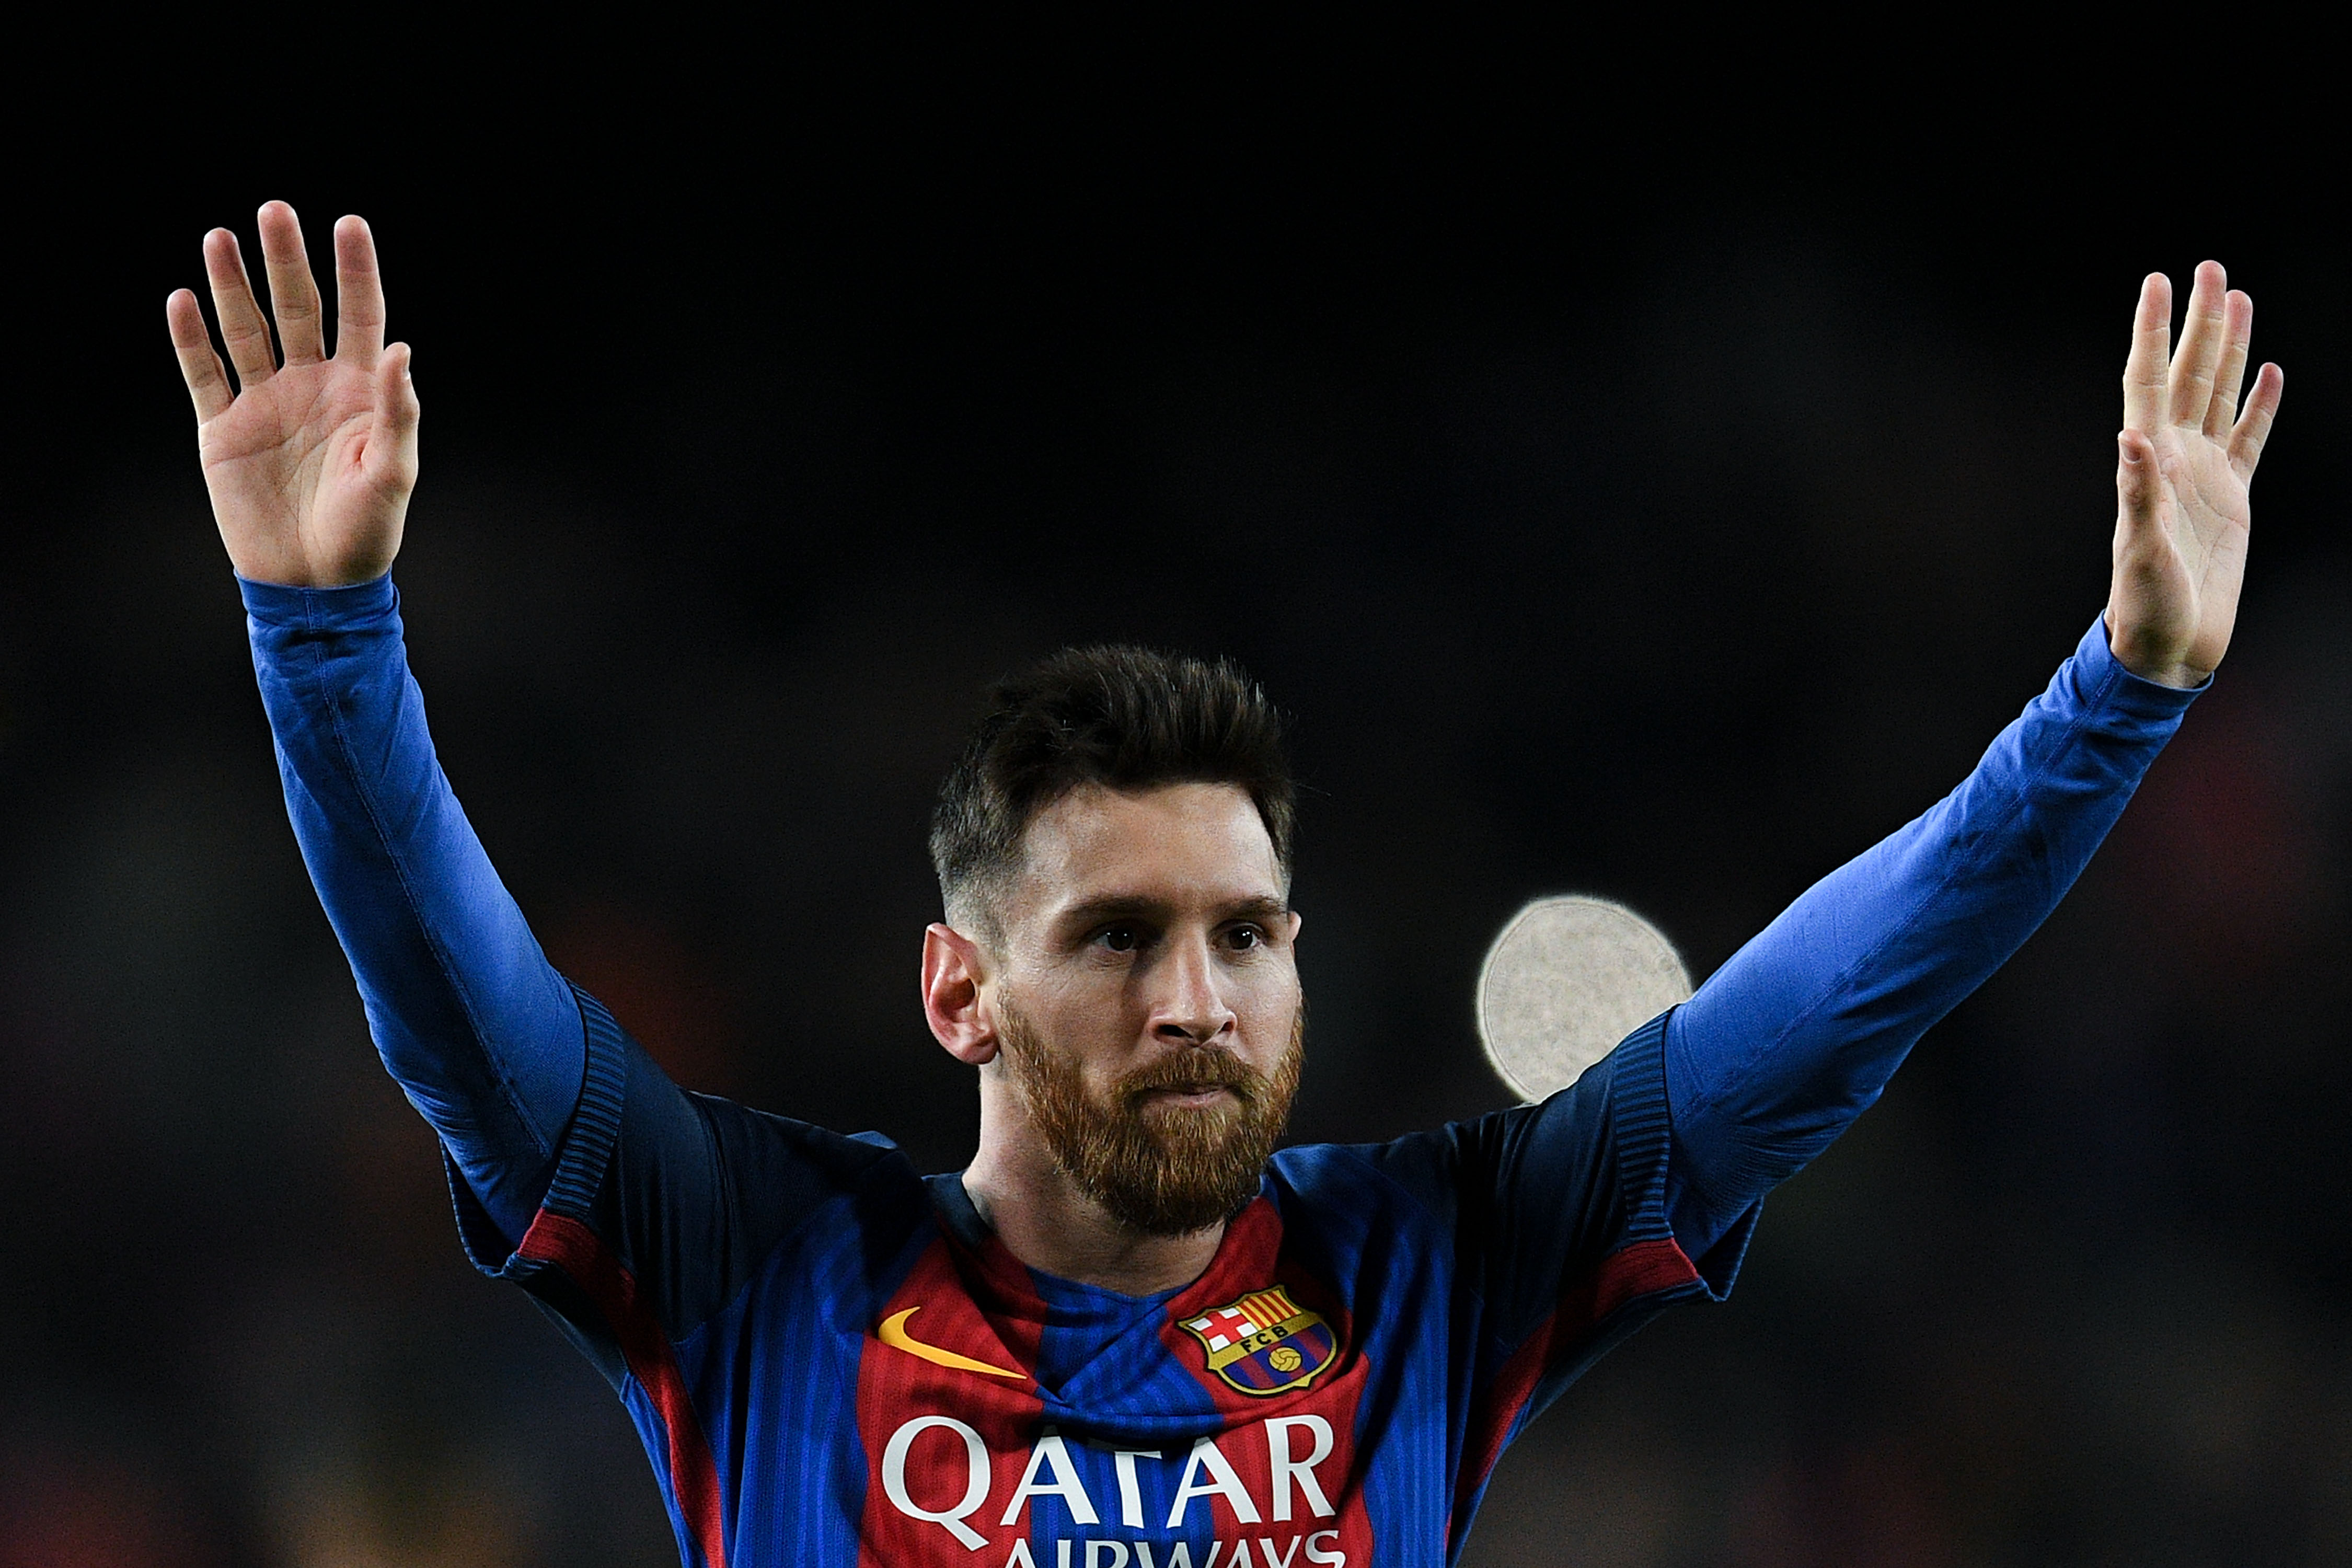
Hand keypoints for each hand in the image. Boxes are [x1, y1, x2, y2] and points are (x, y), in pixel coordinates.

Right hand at [167, 202, 417, 587]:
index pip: (360, 316)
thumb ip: (397, 412)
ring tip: (220, 238)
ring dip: (233, 285)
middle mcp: (311, 386)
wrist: (315, 584)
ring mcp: (265, 404)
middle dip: (286, 261)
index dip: (355, 271)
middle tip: (275, 211)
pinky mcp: (223, 430)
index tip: (349, 223)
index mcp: (359, 392)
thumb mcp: (393, 473)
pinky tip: (183, 300)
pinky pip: (203, 375)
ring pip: (246, 330)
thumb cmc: (366, 533)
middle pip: (298, 309)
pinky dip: (191, 340)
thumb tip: (400, 351)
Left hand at [2105, 261, 2283, 687]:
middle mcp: (2172, 458)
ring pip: (2217, 394)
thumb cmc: (2144, 606)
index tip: (2157, 281)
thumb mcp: (2139, 551)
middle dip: (2198, 322)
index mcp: (2146, 463)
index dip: (2152, 331)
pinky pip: (2248, 438)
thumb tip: (2131, 437)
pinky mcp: (2231, 497)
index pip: (2147, 380)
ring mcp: (2203, 474)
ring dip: (2227, 348)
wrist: (2168, 645)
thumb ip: (2138, 495)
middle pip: (2187, 374)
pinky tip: (2265, 371)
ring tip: (2236, 298)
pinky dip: (2257, 404)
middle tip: (2208, 268)